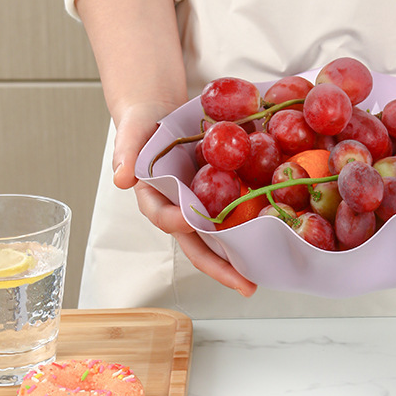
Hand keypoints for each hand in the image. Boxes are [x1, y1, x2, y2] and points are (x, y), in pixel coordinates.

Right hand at [113, 100, 257, 297]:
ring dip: (239, 257)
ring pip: (219, 237)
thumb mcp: (131, 131)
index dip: (177, 222)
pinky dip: (252, 225)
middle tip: (244, 284)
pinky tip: (273, 237)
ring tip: (263, 274)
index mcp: (152, 198)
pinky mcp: (219, 195)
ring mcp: (200, 205)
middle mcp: (178, 209)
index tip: (192, 222)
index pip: (163, 217)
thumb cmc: (141, 124)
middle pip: (197, 244)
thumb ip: (125, 151)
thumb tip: (121, 179)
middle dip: (220, 267)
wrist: (158, 111)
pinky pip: (235, 212)